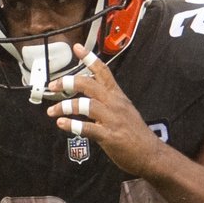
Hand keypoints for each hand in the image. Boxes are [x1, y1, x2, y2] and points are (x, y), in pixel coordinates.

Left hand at [44, 44, 166, 176]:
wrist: (151, 154)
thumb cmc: (135, 134)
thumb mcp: (124, 110)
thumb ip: (108, 102)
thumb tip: (90, 98)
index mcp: (118, 96)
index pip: (103, 72)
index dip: (90, 58)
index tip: (78, 48)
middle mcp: (115, 104)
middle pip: (89, 84)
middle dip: (68, 82)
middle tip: (54, 85)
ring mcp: (113, 120)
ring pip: (86, 105)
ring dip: (65, 106)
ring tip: (52, 111)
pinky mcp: (110, 136)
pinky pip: (88, 128)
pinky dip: (73, 125)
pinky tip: (62, 124)